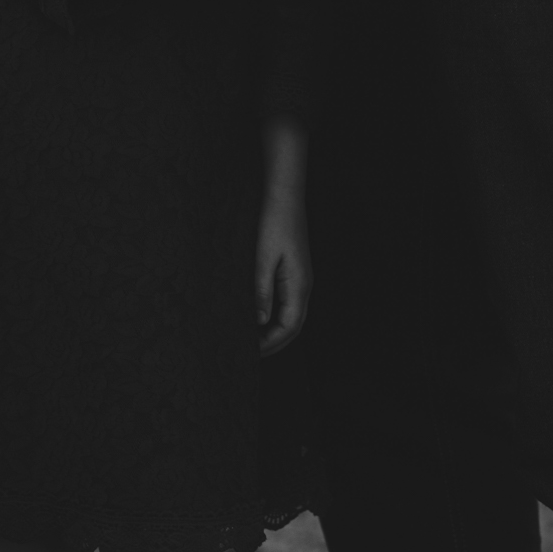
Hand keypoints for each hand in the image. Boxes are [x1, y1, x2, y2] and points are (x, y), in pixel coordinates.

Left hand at [255, 200, 311, 355]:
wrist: (283, 197)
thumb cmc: (273, 223)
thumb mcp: (262, 258)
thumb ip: (261, 290)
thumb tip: (258, 321)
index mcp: (299, 286)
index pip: (289, 328)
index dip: (270, 343)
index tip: (249, 353)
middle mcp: (303, 286)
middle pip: (293, 326)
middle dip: (273, 343)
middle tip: (249, 354)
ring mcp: (299, 279)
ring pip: (290, 316)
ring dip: (273, 331)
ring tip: (251, 340)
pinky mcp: (292, 272)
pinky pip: (286, 303)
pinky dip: (273, 316)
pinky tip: (257, 316)